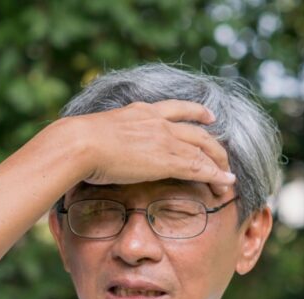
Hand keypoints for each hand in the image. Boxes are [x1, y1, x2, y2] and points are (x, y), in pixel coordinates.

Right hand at [67, 100, 235, 195]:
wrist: (79, 144)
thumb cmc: (75, 144)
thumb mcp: (94, 134)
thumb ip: (103, 140)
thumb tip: (91, 150)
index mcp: (140, 112)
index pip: (176, 109)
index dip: (197, 112)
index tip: (210, 117)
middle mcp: (157, 121)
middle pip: (198, 130)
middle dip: (214, 144)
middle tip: (224, 154)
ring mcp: (164, 139)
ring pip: (204, 149)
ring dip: (219, 164)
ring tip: (227, 176)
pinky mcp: (167, 159)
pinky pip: (200, 168)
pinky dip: (216, 176)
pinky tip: (226, 184)